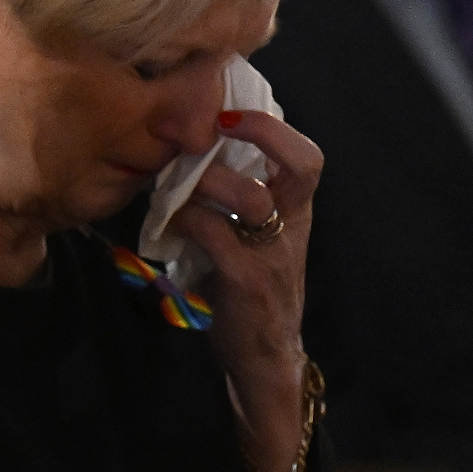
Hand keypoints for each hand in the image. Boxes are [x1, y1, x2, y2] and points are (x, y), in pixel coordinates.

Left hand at [169, 108, 323, 471]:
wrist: (263, 357)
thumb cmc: (251, 290)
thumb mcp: (256, 239)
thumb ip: (239, 197)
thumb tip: (192, 150)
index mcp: (295, 212)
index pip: (306, 157)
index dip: (271, 126)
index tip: (227, 114)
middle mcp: (293, 226)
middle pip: (301, 164)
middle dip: (257, 132)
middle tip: (207, 129)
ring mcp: (273, 254)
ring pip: (249, 196)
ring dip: (205, 180)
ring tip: (173, 180)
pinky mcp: (247, 281)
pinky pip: (215, 234)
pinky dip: (185, 219)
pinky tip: (166, 222)